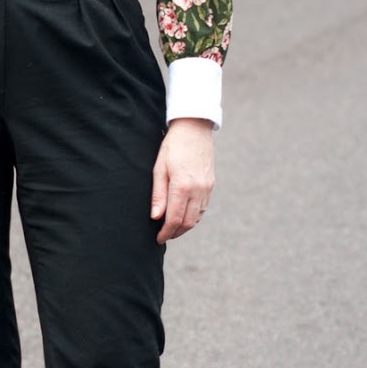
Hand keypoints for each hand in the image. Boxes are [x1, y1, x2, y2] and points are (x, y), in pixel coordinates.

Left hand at [150, 118, 214, 243]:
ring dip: (185, 226)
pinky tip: (183, 214)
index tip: (158, 238)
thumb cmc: (172, 147)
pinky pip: (203, 208)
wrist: (194, 129)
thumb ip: (158, 195)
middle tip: (164, 236)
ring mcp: (207, 188)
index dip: (166, 232)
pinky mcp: (211, 185)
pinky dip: (193, 216)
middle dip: (176, 233)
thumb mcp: (159, 169)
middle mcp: (198, 190)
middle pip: (188, 223)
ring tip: (172, 227)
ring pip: (197, 217)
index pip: (175, 219)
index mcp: (183, 186)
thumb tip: (156, 217)